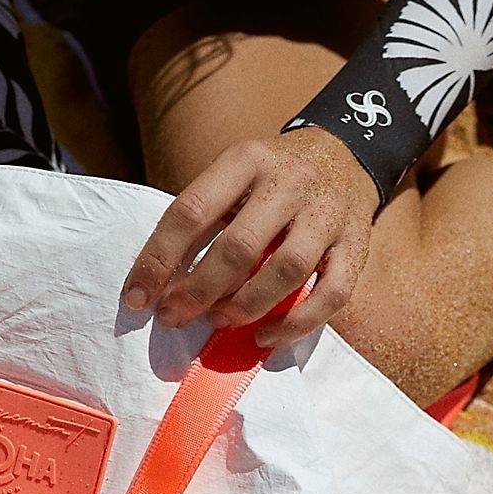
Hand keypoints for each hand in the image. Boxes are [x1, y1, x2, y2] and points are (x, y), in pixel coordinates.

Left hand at [121, 126, 380, 346]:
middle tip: (175, 317)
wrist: (344, 156)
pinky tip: (267, 337)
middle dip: (199, 290)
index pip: (192, 211)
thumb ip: (206, 218)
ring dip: (246, 306)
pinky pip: (331, 294)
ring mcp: (327, 215)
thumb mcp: (235, 175)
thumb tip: (163, 282)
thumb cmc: (273, 178)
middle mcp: (290, 183)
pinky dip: (297, 323)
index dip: (158, 259)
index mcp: (247, 159)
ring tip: (220, 322)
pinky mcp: (356, 246)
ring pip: (286, 270)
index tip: (137, 298)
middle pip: (239, 246)